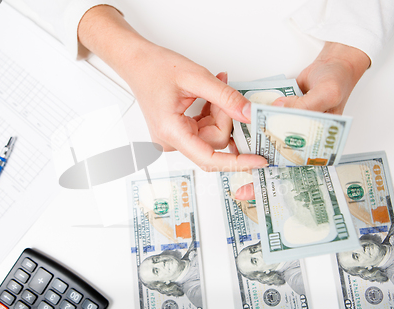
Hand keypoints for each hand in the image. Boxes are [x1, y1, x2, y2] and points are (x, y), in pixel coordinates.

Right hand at [78, 6, 266, 170]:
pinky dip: (212, 114)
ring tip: (211, 90)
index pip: (209, 159)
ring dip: (218, 113)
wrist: (136, 62)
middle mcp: (170, 141)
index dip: (237, 162)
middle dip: (225, 117)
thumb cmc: (155, 67)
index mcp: (171, 131)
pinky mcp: (178, 134)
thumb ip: (226, 97)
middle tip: (222, 91)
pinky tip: (208, 98)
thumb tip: (249, 114)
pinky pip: (204, 130)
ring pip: (211, 135)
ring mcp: (174, 139)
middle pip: (215, 141)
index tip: (258, 160)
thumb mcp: (196, 77)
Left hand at [233, 42, 370, 199]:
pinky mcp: (277, 116)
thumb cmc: (337, 80)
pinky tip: (236, 132)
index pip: (296, 172)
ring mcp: (287, 129)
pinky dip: (250, 128)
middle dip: (258, 174)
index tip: (257, 192)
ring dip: (249, 149)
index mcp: (317, 146)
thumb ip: (304, 105)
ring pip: (266, 145)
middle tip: (240, 190)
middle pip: (278, 163)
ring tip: (232, 157)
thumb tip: (275, 110)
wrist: (332, 64)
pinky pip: (262, 126)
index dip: (277, 184)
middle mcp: (300, 141)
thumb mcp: (327, 93)